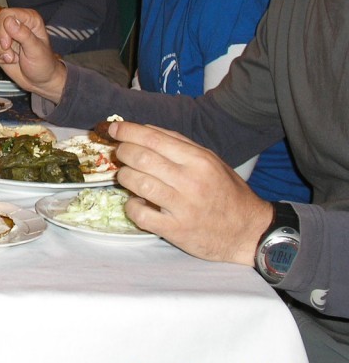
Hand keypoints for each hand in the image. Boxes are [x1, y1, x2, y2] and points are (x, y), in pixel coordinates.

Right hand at [0, 8, 66, 100]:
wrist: (38, 81)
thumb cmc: (43, 64)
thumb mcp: (36, 50)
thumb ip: (23, 34)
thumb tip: (9, 21)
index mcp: (28, 19)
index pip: (6, 14)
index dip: (3, 30)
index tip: (7, 45)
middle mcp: (16, 23)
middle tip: (11, 56)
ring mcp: (6, 34)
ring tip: (12, 59)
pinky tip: (7, 60)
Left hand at [111, 120, 273, 265]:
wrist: (249, 232)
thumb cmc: (227, 193)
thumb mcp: (211, 161)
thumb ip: (180, 144)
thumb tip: (144, 129)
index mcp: (198, 160)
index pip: (153, 139)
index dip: (128, 132)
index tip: (114, 129)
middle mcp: (190, 181)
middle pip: (141, 158)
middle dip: (123, 152)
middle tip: (120, 154)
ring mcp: (182, 206)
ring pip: (137, 183)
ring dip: (124, 177)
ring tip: (126, 177)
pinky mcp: (176, 230)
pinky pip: (140, 214)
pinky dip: (131, 206)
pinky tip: (136, 202)